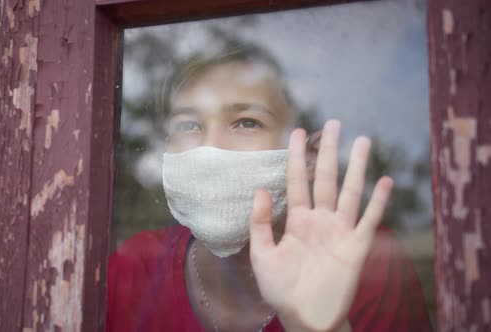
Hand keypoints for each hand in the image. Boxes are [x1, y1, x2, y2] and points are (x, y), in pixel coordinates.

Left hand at [249, 120, 392, 331]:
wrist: (305, 317)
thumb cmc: (281, 288)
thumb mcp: (261, 255)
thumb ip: (260, 223)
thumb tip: (260, 189)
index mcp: (297, 221)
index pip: (297, 181)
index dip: (296, 157)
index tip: (297, 132)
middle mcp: (320, 220)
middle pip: (326, 179)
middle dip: (329, 151)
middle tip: (333, 124)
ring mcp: (340, 232)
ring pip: (350, 192)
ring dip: (356, 168)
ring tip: (362, 141)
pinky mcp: (356, 247)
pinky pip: (369, 220)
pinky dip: (378, 201)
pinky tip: (385, 181)